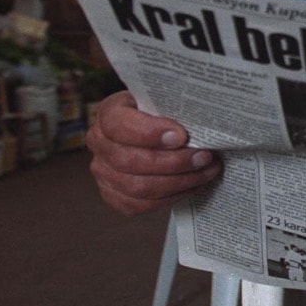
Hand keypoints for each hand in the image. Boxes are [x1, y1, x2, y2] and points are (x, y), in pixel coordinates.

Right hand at [86, 90, 221, 214]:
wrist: (159, 129)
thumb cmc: (164, 112)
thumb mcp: (166, 100)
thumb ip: (174, 107)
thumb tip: (198, 125)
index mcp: (109, 113)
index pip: (118, 125)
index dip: (149, 133)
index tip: (181, 135)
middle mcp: (99, 143)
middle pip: (130, 161)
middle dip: (174, 162)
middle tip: (204, 157)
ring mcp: (103, 171)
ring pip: (137, 187)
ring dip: (178, 182)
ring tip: (206, 171)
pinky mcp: (113, 195)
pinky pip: (139, 205)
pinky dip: (171, 198)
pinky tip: (192, 185)